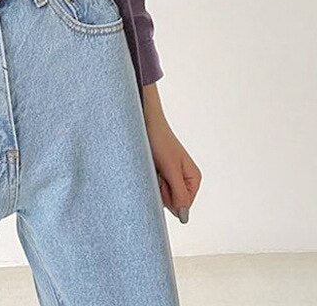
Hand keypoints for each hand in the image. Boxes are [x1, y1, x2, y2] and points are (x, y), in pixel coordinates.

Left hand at [142, 83, 201, 221]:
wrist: (146, 121)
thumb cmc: (159, 140)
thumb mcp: (170, 169)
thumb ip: (179, 193)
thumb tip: (184, 218)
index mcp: (194, 179)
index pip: (182, 206)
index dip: (169, 196)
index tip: (163, 178)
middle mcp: (185, 179)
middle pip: (171, 202)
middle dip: (160, 190)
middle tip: (157, 170)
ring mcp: (172, 176)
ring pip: (161, 194)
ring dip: (153, 183)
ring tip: (153, 165)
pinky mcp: (161, 172)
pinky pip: (154, 184)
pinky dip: (149, 177)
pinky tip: (149, 164)